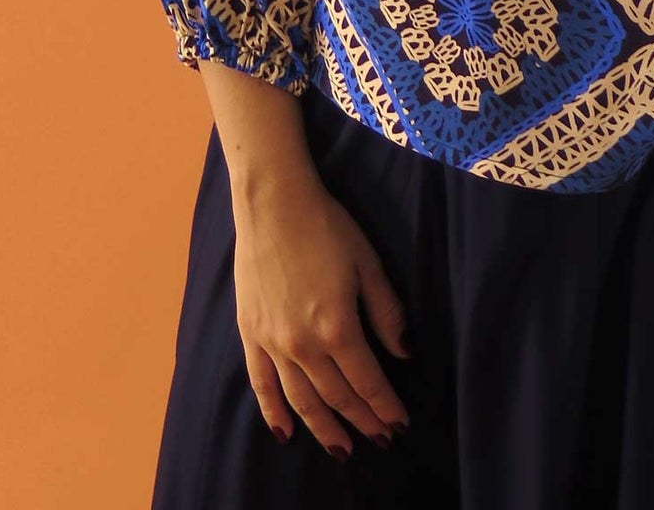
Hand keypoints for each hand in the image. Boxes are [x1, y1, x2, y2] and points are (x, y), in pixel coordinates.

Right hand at [233, 168, 412, 458]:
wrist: (273, 204)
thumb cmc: (327, 227)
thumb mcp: (369, 264)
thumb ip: (387, 312)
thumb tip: (403, 352)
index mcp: (338, 327)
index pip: (367, 382)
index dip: (385, 406)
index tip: (400, 423)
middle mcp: (303, 344)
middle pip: (337, 396)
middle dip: (362, 421)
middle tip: (381, 439)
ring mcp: (273, 342)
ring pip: (301, 400)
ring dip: (324, 428)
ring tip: (342, 450)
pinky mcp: (251, 334)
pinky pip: (262, 384)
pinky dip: (274, 412)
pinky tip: (285, 433)